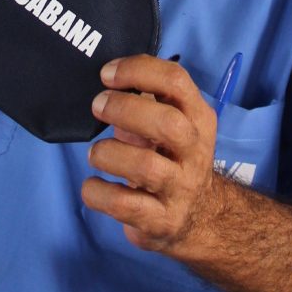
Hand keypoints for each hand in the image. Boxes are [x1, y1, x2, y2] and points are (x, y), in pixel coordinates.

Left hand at [82, 55, 223, 262]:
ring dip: (108, 154)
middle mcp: (195, 152)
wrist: (199, 218)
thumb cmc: (173, 159)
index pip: (176, 81)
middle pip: (167, 123)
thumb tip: (109, 80)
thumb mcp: (172, 125)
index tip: (107, 74)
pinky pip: (124, 205)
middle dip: (124, 109)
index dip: (138, 70)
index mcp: (198, 119)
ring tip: (95, 154)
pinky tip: (93, 185)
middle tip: (97, 107)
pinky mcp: (162, 221)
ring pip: (145, 167)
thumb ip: (147, 101)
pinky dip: (98, 192)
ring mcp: (181, 189)